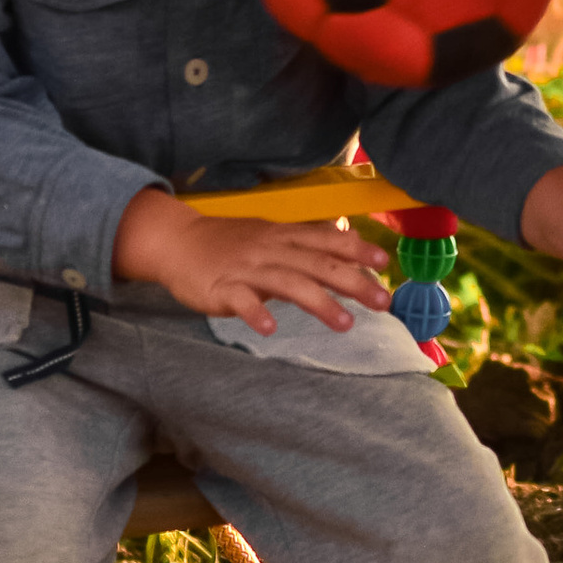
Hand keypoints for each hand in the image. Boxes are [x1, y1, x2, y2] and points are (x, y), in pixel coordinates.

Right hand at [110, 187, 388, 334]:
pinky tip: (271, 329)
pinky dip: (256, 313)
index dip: (356, 250)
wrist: (177, 241)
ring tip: (345, 324)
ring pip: (287, 283)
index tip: (385, 263)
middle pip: (316, 264)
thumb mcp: (272, 234)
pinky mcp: (222, 288)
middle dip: (352, 282)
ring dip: (319, 302)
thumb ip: (309, 240)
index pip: (326, 241)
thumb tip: (350, 238)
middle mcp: (270, 250)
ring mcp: (246, 269)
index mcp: (283, 237)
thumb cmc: (229, 241)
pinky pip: (241, 300)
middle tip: (383, 302)